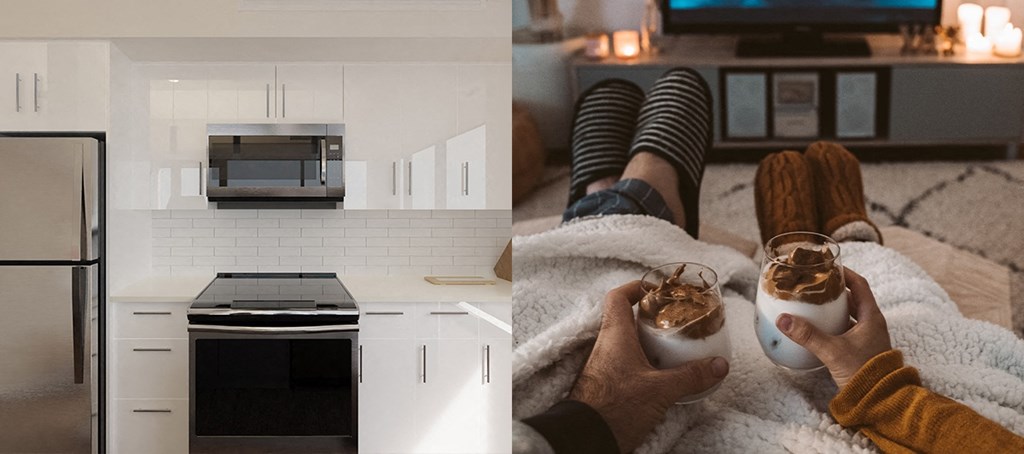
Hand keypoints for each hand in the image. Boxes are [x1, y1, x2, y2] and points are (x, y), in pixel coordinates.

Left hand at [570, 281, 729, 452]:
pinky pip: (624, 363)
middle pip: (625, 319)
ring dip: (647, 341)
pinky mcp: (605, 384)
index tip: (656, 289)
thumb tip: (718, 365)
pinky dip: (642, 362)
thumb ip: (691, 376)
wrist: (586, 437)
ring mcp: (603, 365)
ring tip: (672, 346)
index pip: (617, 297)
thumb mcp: (660, 390)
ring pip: (625, 342)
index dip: (635, 287)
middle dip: (650, 317)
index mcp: (615, 335)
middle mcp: (605, 346)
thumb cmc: (615, 407)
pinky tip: (660, 374)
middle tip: (673, 320)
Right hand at [776, 268, 891, 388]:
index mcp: (872, 317)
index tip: (829, 267)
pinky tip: (818, 328)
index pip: (860, 285)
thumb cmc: (864, 373)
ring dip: (834, 308)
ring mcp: (867, 338)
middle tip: (815, 285)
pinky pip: (846, 330)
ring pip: (850, 315)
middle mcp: (872, 325)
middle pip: (853, 299)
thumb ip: (808, 335)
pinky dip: (833, 324)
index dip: (845, 273)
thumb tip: (783, 319)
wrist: (879, 402)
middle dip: (834, 291)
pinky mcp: (860, 350)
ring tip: (813, 304)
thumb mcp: (833, 351)